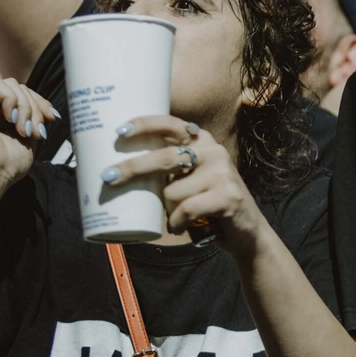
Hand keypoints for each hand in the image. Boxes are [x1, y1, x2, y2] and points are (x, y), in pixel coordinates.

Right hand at [0, 79, 59, 186]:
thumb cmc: (8, 162)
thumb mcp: (30, 135)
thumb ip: (36, 118)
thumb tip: (51, 112)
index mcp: (0, 113)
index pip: (25, 94)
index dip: (41, 103)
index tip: (52, 118)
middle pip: (21, 88)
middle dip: (34, 108)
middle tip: (35, 130)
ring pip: (12, 85)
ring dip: (24, 106)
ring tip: (23, 129)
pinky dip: (10, 99)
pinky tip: (10, 118)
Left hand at [105, 117, 264, 256]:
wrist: (247, 231)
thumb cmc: (207, 204)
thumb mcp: (192, 178)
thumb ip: (171, 168)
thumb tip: (121, 169)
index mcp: (203, 142)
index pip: (172, 125)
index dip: (145, 124)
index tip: (120, 132)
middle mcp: (215, 152)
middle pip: (165, 158)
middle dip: (133, 168)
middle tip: (108, 178)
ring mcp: (223, 174)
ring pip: (171, 192)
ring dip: (167, 211)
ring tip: (176, 218)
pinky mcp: (227, 196)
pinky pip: (185, 210)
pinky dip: (176, 223)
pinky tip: (180, 227)